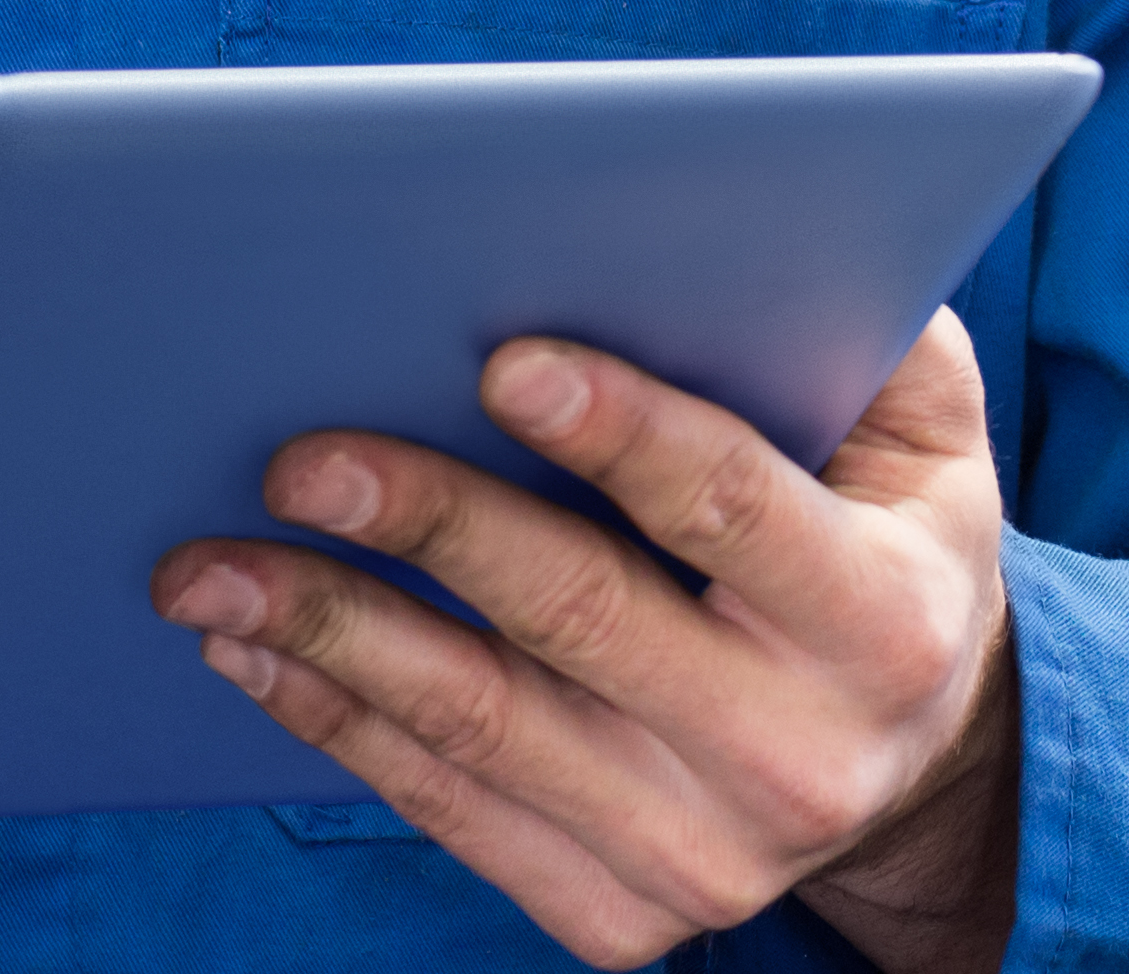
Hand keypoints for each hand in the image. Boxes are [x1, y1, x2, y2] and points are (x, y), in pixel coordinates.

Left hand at [154, 312, 1019, 972]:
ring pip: (483, 731)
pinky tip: (255, 648)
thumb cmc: (884, 528)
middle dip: (427, 526)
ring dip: (331, 637)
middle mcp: (806, 758)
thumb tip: (722, 224)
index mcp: (886, 617)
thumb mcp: (922, 426)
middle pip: (581, 621)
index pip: (731, 507)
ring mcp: (706, 858)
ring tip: (206, 565)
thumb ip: (853, 326)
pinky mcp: (620, 917)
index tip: (497, 356)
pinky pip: (450, 814)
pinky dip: (336, 724)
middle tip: (297, 459)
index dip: (618, 429)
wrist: (911, 758)